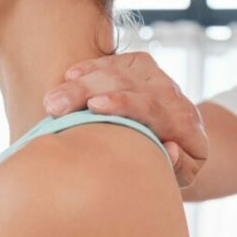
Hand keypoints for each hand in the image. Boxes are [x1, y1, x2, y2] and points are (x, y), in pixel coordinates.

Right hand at [43, 51, 207, 187]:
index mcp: (184, 122)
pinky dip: (90, 68)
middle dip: (88, 91)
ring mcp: (156, 76)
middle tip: (55, 106)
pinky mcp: (142, 66)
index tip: (93, 107)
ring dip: (80, 83)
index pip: (151, 106)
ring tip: (50, 100)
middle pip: (128, 85)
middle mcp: (171, 94)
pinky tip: (67, 77)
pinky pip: (115, 61)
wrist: (185, 140)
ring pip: (117, 71)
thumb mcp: (184, 175)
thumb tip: (169, 149)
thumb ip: (181, 166)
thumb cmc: (176, 165)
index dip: (122, 104)